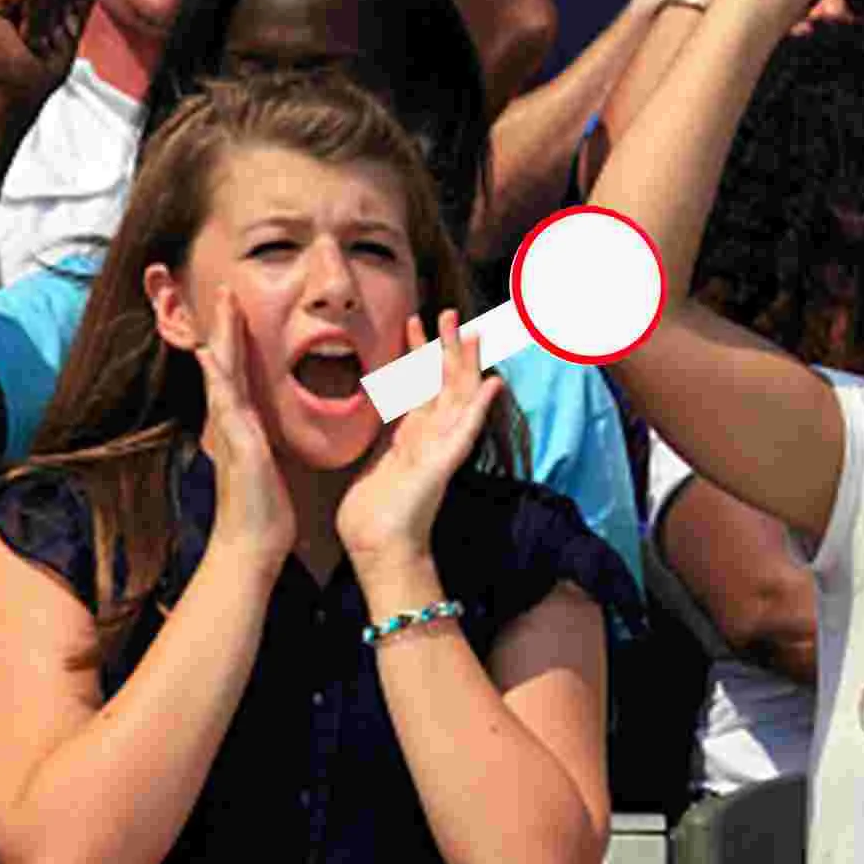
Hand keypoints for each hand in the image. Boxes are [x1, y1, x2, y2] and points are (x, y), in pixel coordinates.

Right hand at [0, 0, 94, 121]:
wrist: (24, 89)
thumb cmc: (44, 63)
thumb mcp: (72, 24)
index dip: (67, 5)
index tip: (51, 31)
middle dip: (58, 9)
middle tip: (41, 37)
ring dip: (47, 15)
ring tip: (30, 37)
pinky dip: (36, 18)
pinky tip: (21, 35)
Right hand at [194, 286, 297, 567]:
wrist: (252, 549)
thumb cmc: (265, 512)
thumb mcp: (270, 465)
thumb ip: (266, 444)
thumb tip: (268, 433)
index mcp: (245, 425)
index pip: (239, 372)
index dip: (237, 340)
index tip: (238, 308)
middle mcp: (233, 422)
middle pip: (225, 362)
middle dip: (224, 326)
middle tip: (224, 289)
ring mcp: (232, 431)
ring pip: (223, 372)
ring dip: (222, 336)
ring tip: (222, 301)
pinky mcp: (240, 444)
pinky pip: (227, 401)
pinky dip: (219, 374)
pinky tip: (214, 352)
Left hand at [337, 310, 503, 574]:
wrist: (379, 552)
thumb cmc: (371, 516)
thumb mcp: (371, 464)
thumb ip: (380, 439)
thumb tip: (376, 416)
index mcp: (413, 436)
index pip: (419, 385)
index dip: (417, 353)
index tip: (411, 321)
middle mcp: (431, 438)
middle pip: (445, 383)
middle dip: (446, 346)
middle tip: (450, 311)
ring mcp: (441, 451)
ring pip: (459, 398)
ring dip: (466, 364)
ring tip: (474, 332)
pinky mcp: (443, 466)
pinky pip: (465, 433)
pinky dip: (479, 409)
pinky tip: (492, 385)